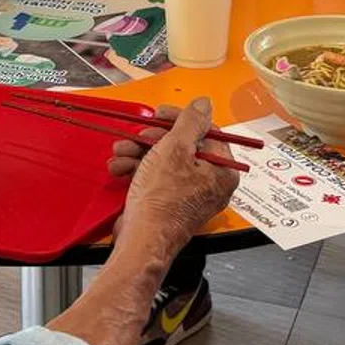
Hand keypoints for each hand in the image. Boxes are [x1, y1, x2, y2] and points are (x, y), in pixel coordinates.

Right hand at [109, 99, 241, 256]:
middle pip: (183, 146)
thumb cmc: (161, 202)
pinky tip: (121, 168)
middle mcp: (211, 184)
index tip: (159, 115)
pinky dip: (139, 170)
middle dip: (152, 139)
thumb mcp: (175, 149)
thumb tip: (204, 104)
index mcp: (222, 170)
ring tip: (122, 153)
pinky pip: (159, 178)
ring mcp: (191, 195)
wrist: (141, 241)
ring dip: (140, 153)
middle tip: (137, 137)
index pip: (206, 131)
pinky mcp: (172, 203)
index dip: (179, 120)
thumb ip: (190, 122)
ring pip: (166, 161)